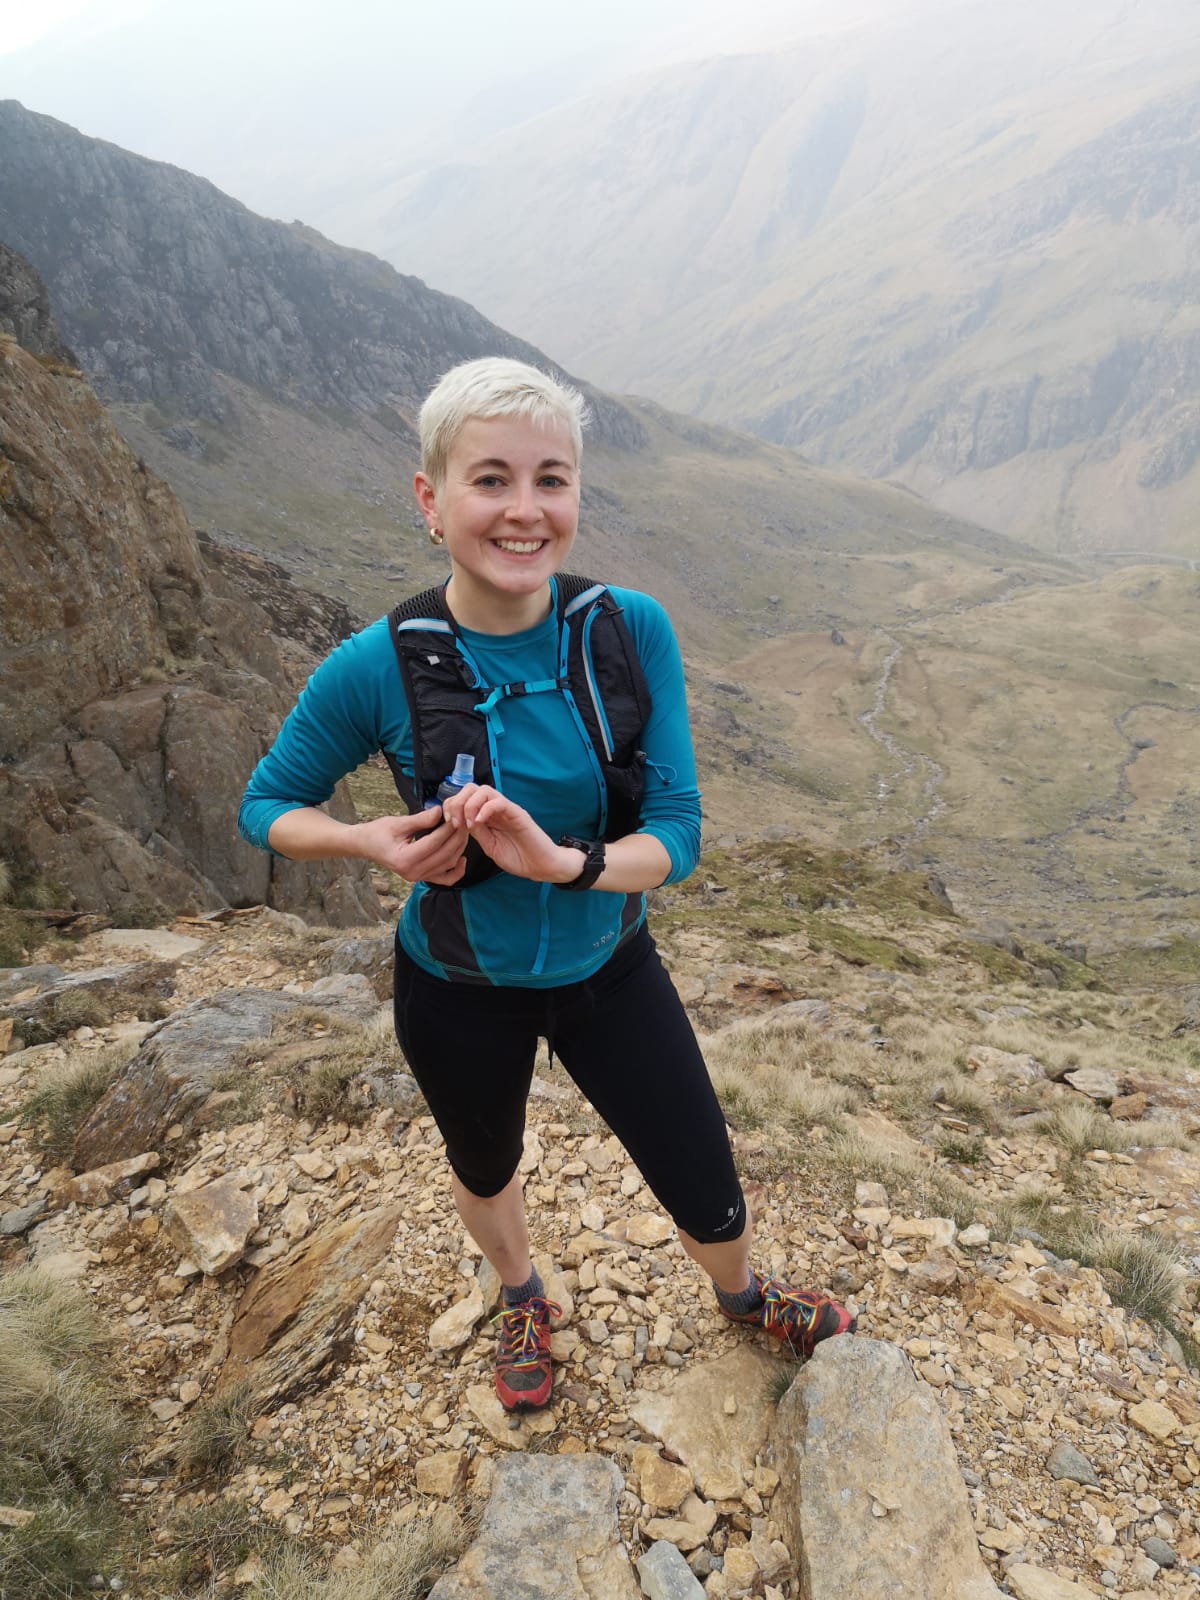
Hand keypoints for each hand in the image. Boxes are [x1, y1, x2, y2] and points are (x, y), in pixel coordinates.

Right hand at [353, 809, 467, 885]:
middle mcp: (412, 872)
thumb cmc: (378, 832)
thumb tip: (441, 811)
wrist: (365, 845)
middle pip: (445, 854)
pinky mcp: (421, 878)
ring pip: (448, 865)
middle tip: (465, 820)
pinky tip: (463, 858)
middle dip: (457, 836)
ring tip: (464, 831)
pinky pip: (445, 879)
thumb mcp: (398, 823)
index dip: (448, 827)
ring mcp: (417, 877)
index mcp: (404, 859)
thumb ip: (421, 819)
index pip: (435, 842)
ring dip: (459, 848)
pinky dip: (457, 871)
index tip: (457, 813)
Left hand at [442, 784, 579, 883]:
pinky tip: (479, 823)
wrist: (541, 866)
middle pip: (471, 788)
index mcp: (488, 815)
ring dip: (469, 805)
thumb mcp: (489, 846)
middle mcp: (496, 808)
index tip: (449, 823)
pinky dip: (484, 809)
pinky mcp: (517, 813)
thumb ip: (477, 832)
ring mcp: (507, 809)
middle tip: (455, 822)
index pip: (465, 797)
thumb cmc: (519, 858)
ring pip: (483, 790)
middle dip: (457, 802)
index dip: (452, 806)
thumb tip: (461, 821)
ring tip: (468, 824)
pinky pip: (498, 802)